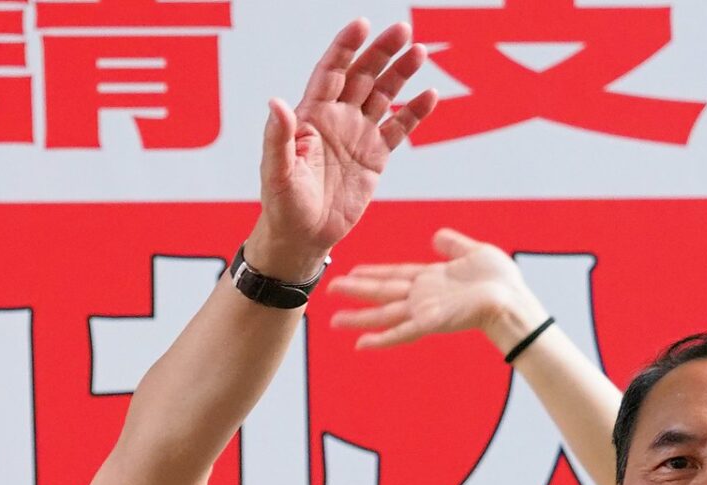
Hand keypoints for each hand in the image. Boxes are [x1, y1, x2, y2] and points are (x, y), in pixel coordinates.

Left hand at [247, 19, 438, 278]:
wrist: (302, 236)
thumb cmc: (282, 205)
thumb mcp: (276, 171)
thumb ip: (278, 137)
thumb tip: (276, 103)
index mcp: (311, 117)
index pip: (331, 72)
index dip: (344, 48)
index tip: (361, 25)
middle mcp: (336, 120)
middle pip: (362, 76)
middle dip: (381, 52)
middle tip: (403, 31)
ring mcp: (357, 136)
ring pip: (383, 95)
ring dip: (401, 74)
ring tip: (420, 52)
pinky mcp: (375, 157)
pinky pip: (398, 128)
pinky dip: (414, 112)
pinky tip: (430, 95)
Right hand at [328, 228, 544, 349]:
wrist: (514, 300)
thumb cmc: (502, 280)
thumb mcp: (476, 251)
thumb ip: (454, 245)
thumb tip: (437, 237)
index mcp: (432, 279)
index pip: (396, 274)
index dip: (373, 272)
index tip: (353, 271)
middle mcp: (423, 296)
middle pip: (383, 292)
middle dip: (356, 291)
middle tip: (330, 290)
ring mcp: (425, 311)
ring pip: (384, 313)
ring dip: (358, 317)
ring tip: (334, 321)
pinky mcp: (431, 323)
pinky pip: (401, 332)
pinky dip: (380, 339)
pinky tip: (360, 344)